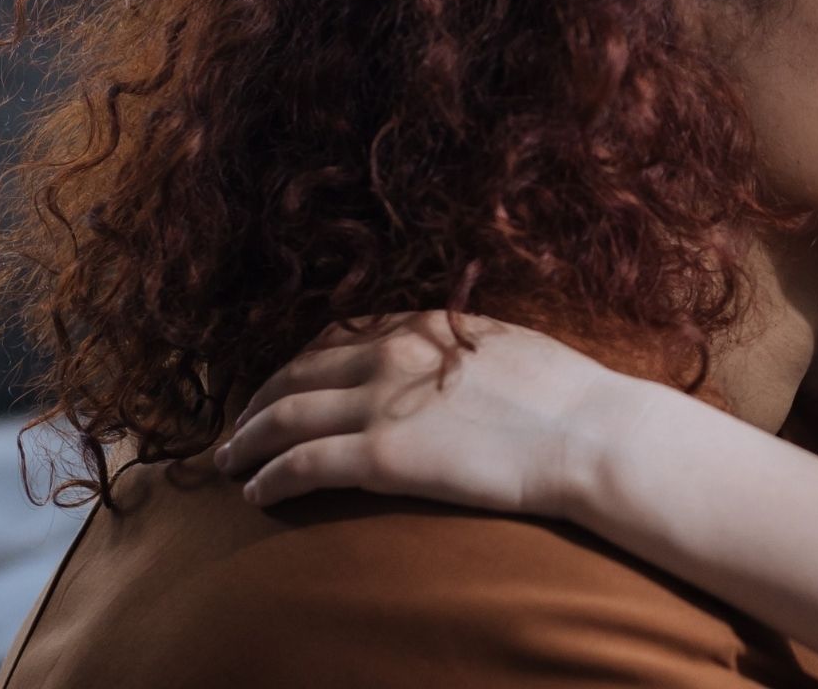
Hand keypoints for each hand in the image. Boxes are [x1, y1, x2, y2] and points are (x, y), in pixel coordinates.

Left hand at [217, 311, 630, 518]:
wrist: (586, 432)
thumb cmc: (566, 394)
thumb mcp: (506, 343)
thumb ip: (460, 346)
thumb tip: (447, 357)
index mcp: (423, 325)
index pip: (336, 337)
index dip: (299, 364)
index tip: (286, 385)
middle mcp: (390, 354)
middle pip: (295, 373)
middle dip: (258, 402)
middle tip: (240, 428)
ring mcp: (381, 403)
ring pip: (283, 417)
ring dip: (248, 441)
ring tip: (231, 463)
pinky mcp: (379, 456)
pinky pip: (300, 465)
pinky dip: (269, 478)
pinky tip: (257, 494)